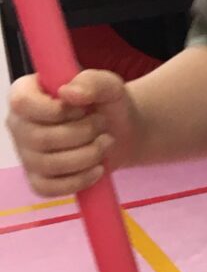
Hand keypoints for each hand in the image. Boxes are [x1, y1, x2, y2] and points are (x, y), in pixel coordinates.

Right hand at [6, 70, 136, 198]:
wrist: (122, 131)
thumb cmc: (106, 103)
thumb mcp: (107, 85)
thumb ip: (91, 82)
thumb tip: (68, 93)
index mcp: (24, 94)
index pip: (22, 104)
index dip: (57, 110)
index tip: (83, 108)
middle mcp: (18, 124)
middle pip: (40, 138)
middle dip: (82, 134)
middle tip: (103, 125)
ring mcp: (25, 154)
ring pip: (48, 165)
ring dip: (87, 155)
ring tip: (106, 142)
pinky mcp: (38, 179)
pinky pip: (48, 189)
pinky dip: (78, 181)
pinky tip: (98, 169)